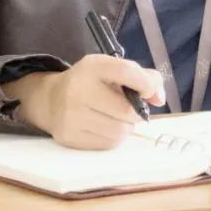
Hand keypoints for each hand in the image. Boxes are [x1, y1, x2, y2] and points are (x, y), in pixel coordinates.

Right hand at [2, 54, 164, 149]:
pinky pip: (108, 144)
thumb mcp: (113, 70)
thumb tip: (159, 99)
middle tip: (130, 109)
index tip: (148, 91)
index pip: (127, 72)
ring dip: (126, 127)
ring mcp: (72, 115)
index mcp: (93, 66)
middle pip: (127, 110)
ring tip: (116, 118)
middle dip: (136, 112)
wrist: (51, 99)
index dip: (146, 84)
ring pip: (120, 131)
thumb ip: (143, 77)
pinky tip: (104, 127)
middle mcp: (79, 89)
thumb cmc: (92, 83)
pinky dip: (114, 137)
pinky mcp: (70, 137)